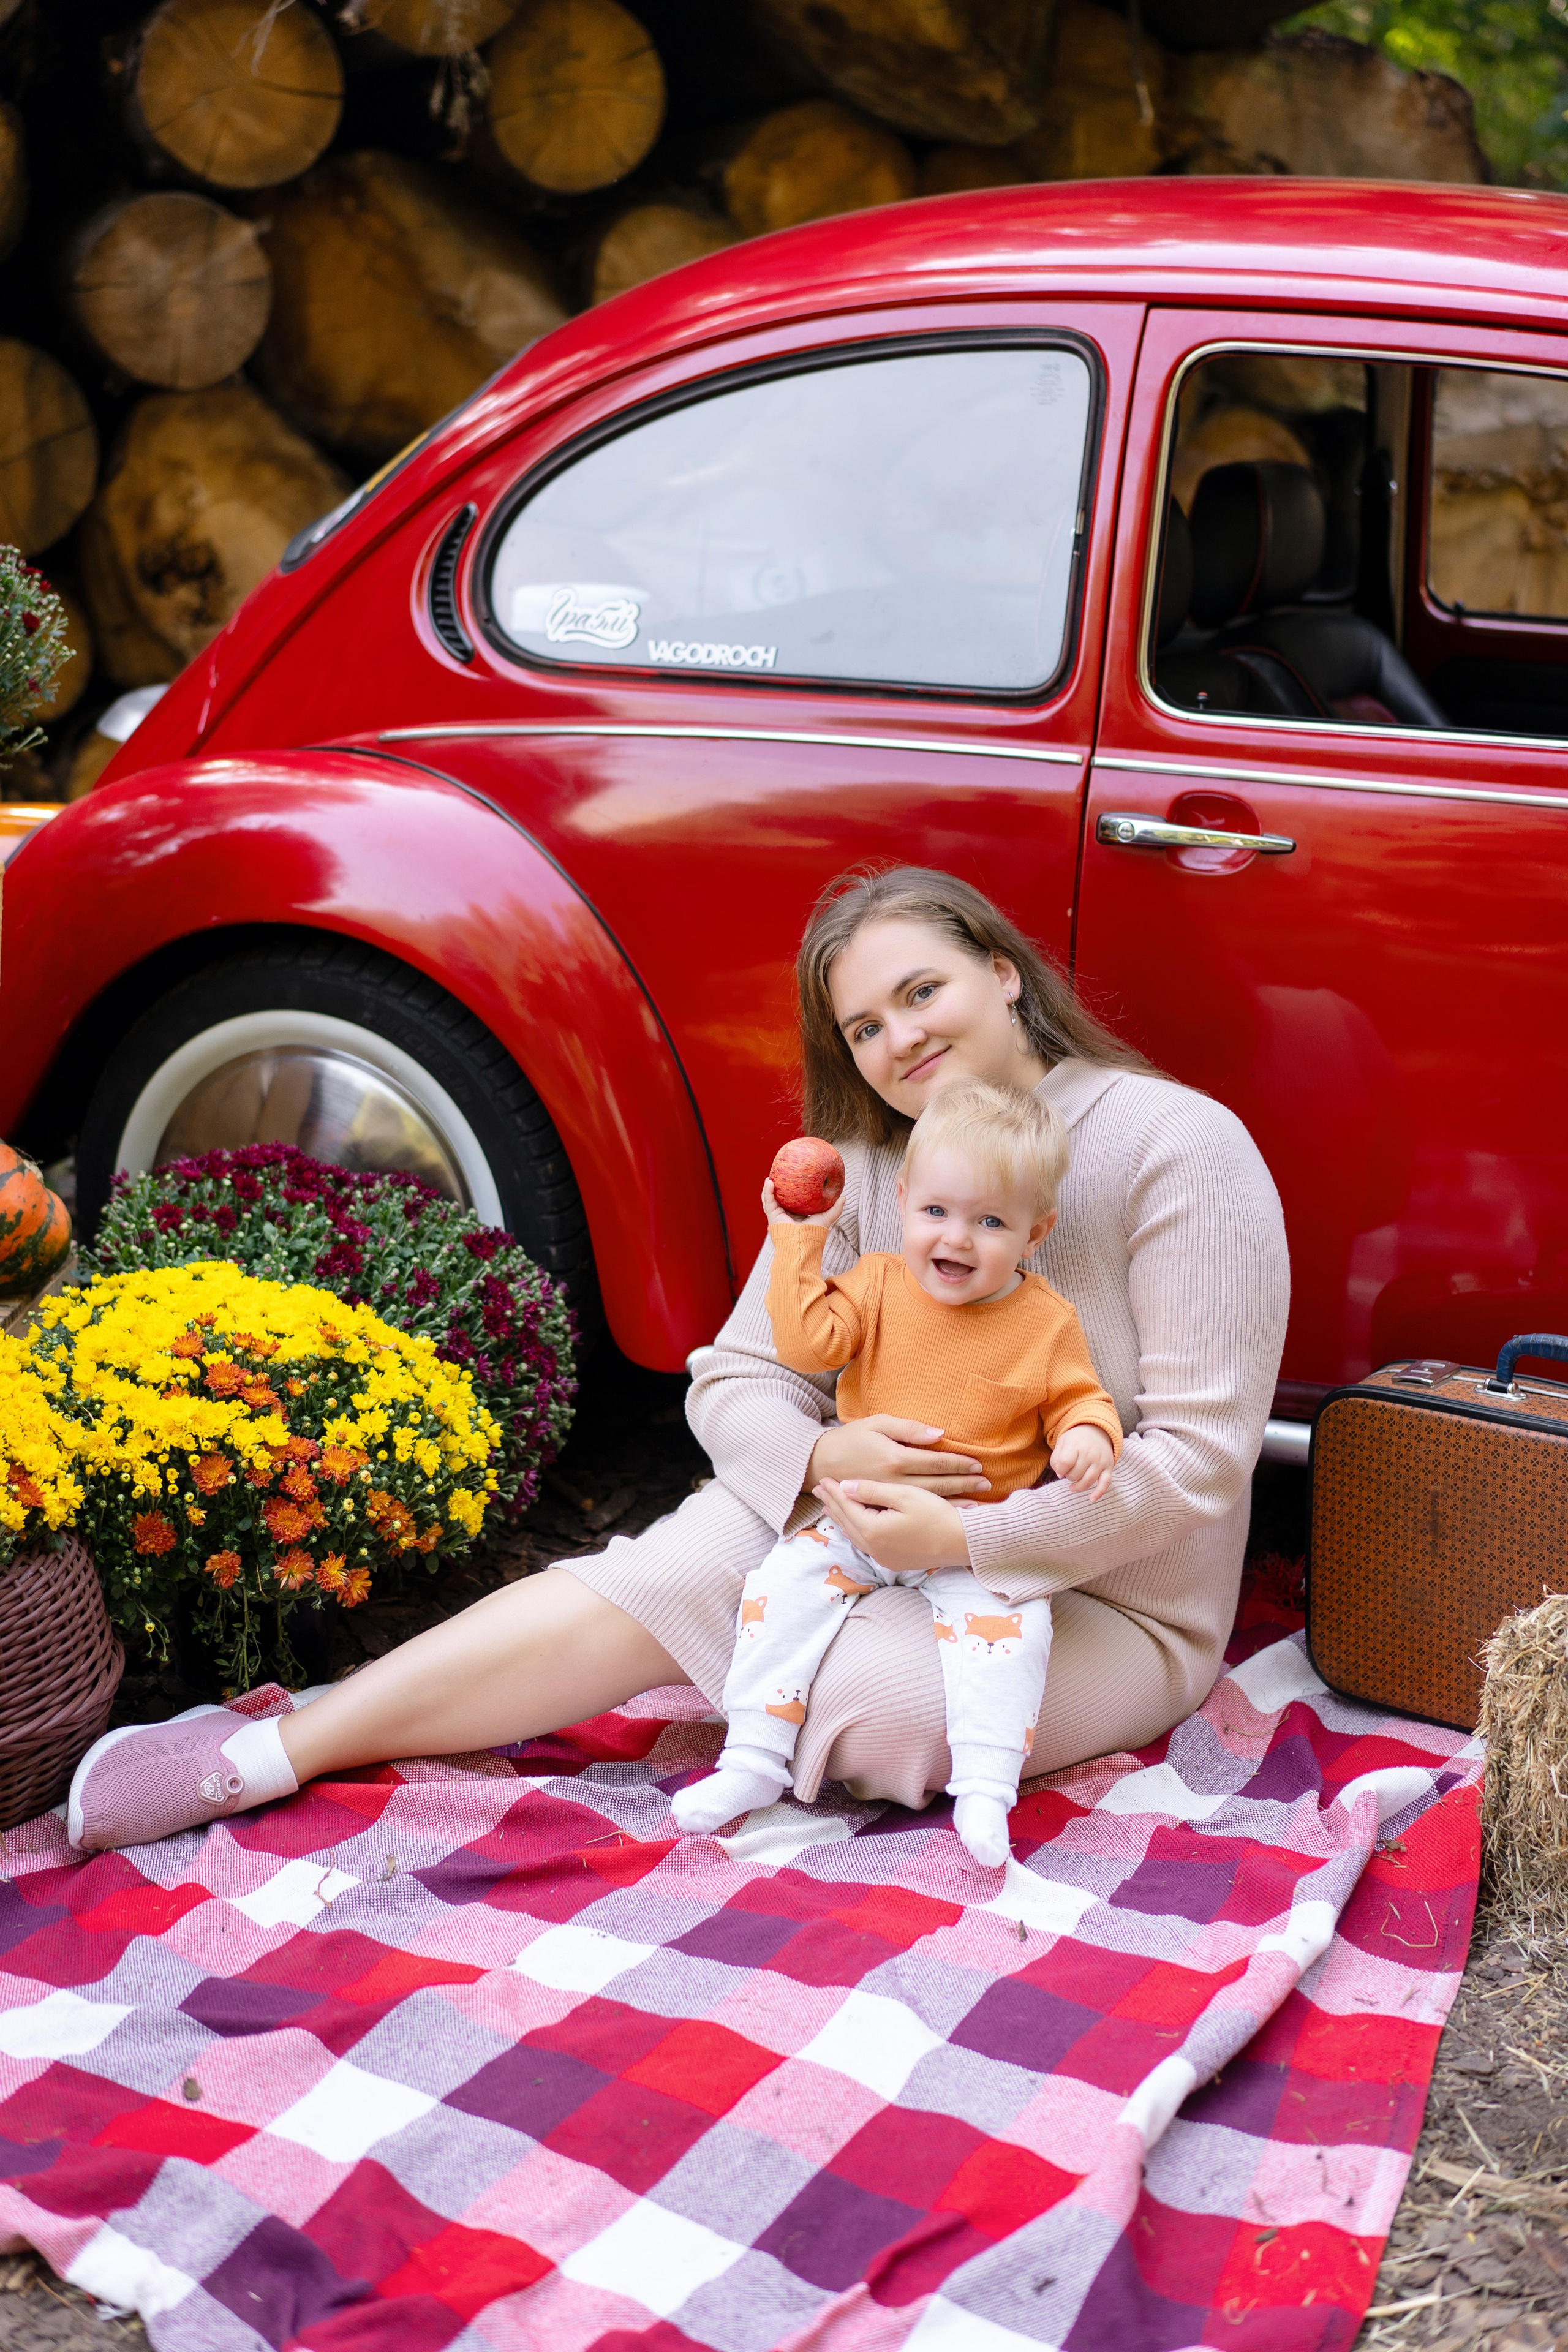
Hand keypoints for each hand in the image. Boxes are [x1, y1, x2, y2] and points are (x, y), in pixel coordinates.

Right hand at [761, 1176, 844, 1229]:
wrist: (803, 1243)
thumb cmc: (814, 1233)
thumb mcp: (826, 1217)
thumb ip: (835, 1208)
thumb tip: (844, 1197)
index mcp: (797, 1215)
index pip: (793, 1200)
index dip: (793, 1190)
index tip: (795, 1178)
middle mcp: (786, 1214)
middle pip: (780, 1198)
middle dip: (779, 1187)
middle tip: (781, 1174)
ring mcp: (778, 1215)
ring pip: (771, 1198)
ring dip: (769, 1187)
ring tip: (771, 1175)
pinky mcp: (772, 1215)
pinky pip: (768, 1200)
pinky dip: (767, 1191)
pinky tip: (769, 1181)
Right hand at [806, 1414, 989, 1498]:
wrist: (822, 1464)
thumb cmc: (851, 1439)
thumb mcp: (878, 1424)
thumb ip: (909, 1429)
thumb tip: (939, 1434)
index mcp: (895, 1459)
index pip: (936, 1462)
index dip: (959, 1463)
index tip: (978, 1464)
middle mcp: (895, 1482)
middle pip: (938, 1483)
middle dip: (964, 1483)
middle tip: (986, 1482)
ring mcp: (890, 1497)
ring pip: (930, 1500)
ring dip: (956, 1500)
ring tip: (978, 1501)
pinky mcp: (885, 1507)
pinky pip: (916, 1510)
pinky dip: (937, 1511)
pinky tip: (953, 1513)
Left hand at [812, 1477, 969, 1574]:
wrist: (962, 1542)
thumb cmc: (936, 1514)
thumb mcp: (904, 1495)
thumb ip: (872, 1490)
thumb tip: (846, 1486)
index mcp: (873, 1530)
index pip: (847, 1507)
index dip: (835, 1491)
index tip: (824, 1478)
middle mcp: (874, 1548)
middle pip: (846, 1522)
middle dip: (833, 1504)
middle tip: (819, 1489)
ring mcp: (883, 1558)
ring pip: (854, 1535)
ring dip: (842, 1517)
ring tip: (831, 1504)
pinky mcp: (893, 1561)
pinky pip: (866, 1543)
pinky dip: (856, 1529)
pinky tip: (855, 1522)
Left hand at [1050, 1421, 1114, 1501]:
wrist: (1096, 1430)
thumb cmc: (1076, 1440)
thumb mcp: (1062, 1443)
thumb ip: (1056, 1459)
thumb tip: (1060, 1475)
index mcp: (1076, 1445)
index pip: (1064, 1464)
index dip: (1059, 1470)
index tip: (1060, 1469)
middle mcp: (1090, 1454)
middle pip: (1075, 1475)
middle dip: (1069, 1476)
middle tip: (1070, 1471)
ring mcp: (1100, 1462)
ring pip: (1087, 1481)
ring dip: (1078, 1486)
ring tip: (1073, 1486)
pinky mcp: (1108, 1468)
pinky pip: (1105, 1483)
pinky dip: (1099, 1493)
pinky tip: (1092, 1499)